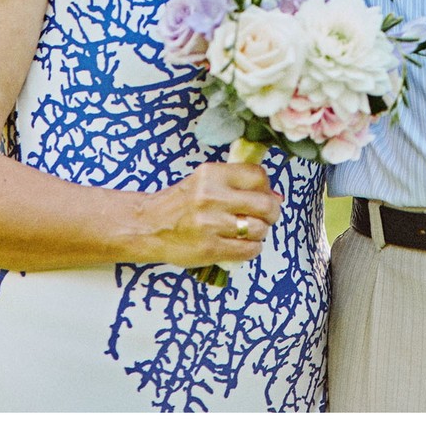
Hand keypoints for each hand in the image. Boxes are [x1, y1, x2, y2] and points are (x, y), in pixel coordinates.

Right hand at [149, 161, 282, 267]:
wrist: (149, 226)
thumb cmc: (181, 204)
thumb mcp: (205, 181)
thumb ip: (237, 184)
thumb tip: (276, 196)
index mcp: (212, 174)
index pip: (258, 175)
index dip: (267, 188)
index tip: (264, 195)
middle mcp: (211, 197)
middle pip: (265, 204)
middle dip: (272, 213)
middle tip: (266, 217)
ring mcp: (210, 224)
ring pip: (259, 229)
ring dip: (260, 233)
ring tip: (249, 232)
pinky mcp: (209, 249)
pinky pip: (248, 250)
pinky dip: (252, 249)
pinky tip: (242, 245)